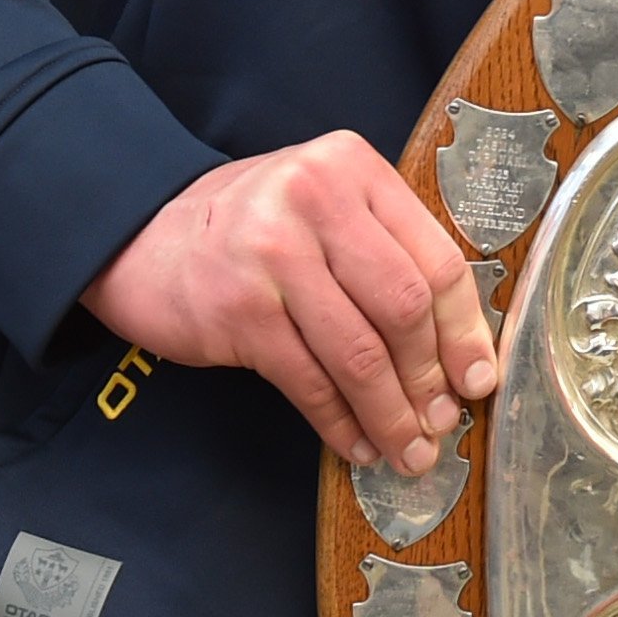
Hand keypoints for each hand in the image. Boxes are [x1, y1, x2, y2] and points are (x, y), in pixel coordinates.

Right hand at [84, 133, 496, 472]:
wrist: (139, 235)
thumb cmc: (249, 226)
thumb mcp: (323, 206)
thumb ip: (385, 249)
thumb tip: (456, 346)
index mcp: (351, 168)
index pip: (435, 258)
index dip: (465, 329)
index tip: (478, 377)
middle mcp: (314, 199)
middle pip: (403, 307)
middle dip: (430, 378)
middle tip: (442, 420)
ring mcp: (273, 254)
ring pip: (359, 353)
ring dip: (391, 414)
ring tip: (409, 449)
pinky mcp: (240, 310)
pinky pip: (309, 381)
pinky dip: (340, 422)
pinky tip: (357, 443)